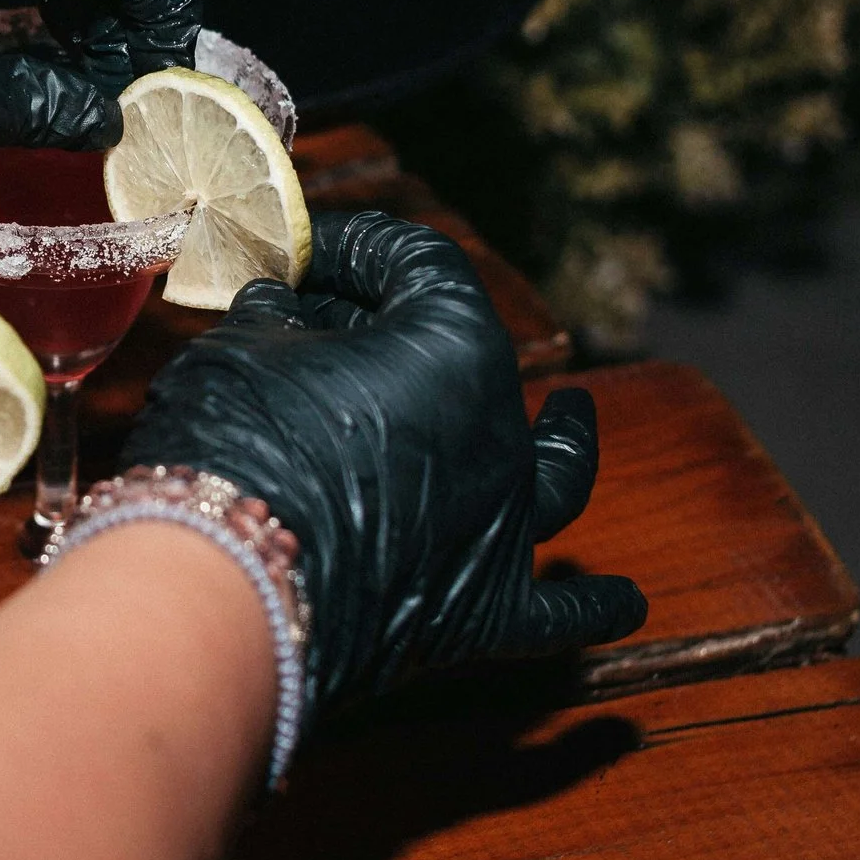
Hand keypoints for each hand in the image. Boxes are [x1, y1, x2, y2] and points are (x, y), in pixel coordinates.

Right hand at [118, 211, 646, 722]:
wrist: (233, 585)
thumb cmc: (239, 443)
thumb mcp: (243, 348)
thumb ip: (276, 320)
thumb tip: (280, 308)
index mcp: (455, 341)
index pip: (418, 264)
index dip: (356, 247)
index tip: (301, 254)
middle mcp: (502, 430)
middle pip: (468, 357)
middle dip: (396, 328)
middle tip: (325, 321)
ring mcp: (503, 523)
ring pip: (555, 474)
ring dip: (569, 439)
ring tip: (575, 412)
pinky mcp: (484, 610)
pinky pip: (557, 611)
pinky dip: (592, 605)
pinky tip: (626, 603)